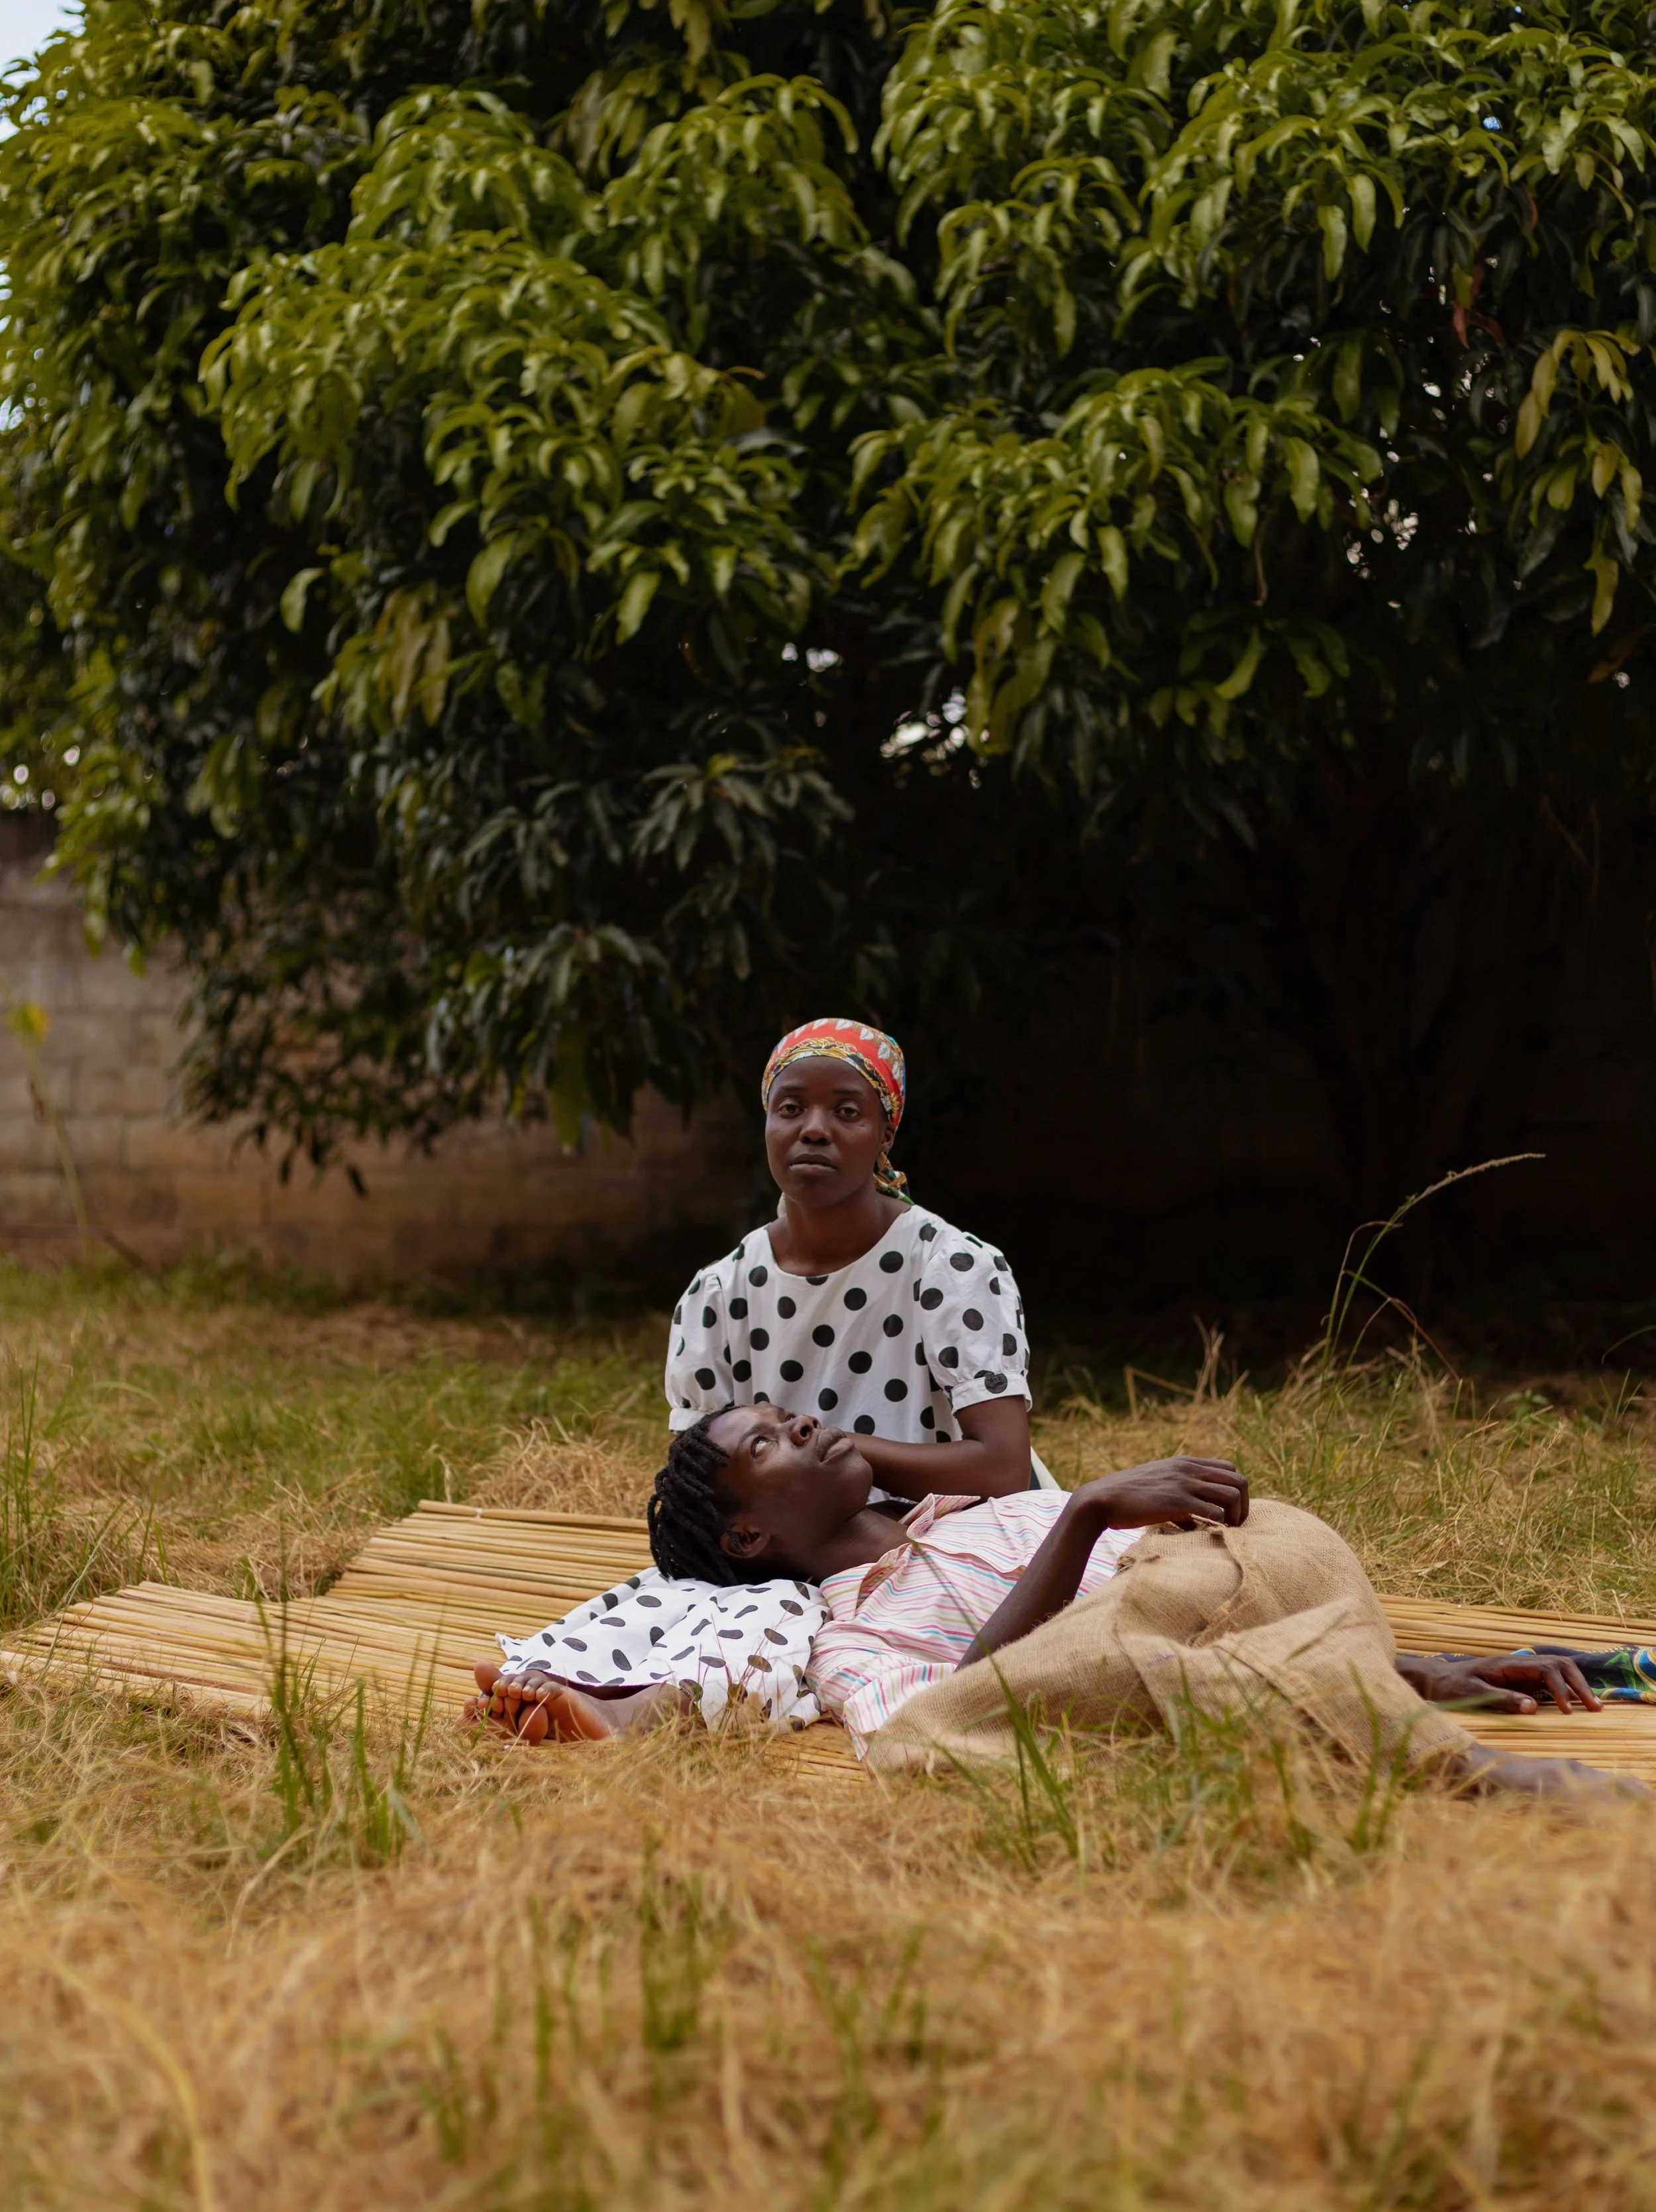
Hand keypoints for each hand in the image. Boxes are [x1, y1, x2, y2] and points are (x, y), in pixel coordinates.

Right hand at [1078, 1456, 1247, 1529]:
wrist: (1101, 1499)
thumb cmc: (1127, 1499)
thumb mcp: (1158, 1487)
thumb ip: (1179, 1496)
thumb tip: (1195, 1519)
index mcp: (1184, 1463)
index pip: (1228, 1469)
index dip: (1234, 1492)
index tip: (1228, 1513)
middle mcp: (1188, 1469)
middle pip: (1239, 1481)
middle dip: (1243, 1506)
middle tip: (1234, 1526)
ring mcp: (1183, 1483)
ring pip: (1232, 1495)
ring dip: (1235, 1517)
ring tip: (1225, 1532)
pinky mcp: (1176, 1501)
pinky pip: (1215, 1512)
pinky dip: (1219, 1526)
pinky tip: (1209, 1535)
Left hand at [1396, 1651, 1603, 1714]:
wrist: (1435, 1678)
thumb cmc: (1451, 1686)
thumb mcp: (1473, 1694)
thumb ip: (1502, 1699)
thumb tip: (1534, 1707)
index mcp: (1508, 1664)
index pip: (1545, 1668)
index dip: (1561, 1688)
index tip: (1568, 1710)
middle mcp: (1517, 1664)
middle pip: (1558, 1665)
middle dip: (1579, 1684)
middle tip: (1595, 1708)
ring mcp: (1519, 1670)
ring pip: (1556, 1670)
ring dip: (1575, 1686)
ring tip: (1593, 1707)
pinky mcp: (1519, 1680)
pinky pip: (1548, 1680)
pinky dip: (1565, 1689)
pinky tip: (1574, 1704)